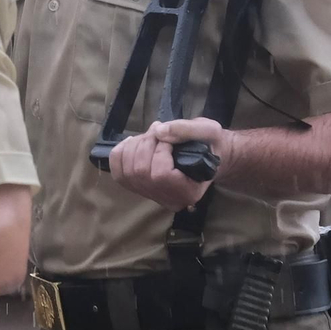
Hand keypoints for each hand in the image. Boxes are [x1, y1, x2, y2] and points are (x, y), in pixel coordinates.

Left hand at [107, 119, 223, 209]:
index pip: (161, 175)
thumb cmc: (211, 145)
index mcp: (189, 191)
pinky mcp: (141, 189)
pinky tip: (133, 143)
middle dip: (145, 144)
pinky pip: (119, 174)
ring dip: (134, 146)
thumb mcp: (209, 130)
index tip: (169, 137)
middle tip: (158, 130)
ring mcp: (153, 197)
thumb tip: (158, 131)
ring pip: (127, 172)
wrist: (209, 155)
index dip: (160, 150)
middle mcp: (169, 199)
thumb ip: (185, 130)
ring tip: (149, 136)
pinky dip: (120, 154)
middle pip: (141, 172)